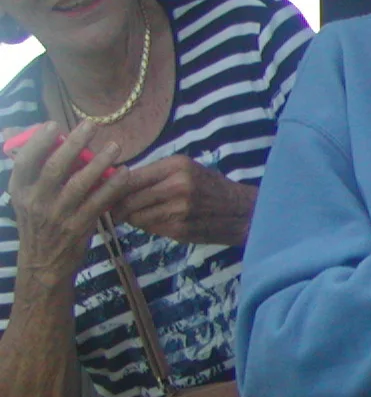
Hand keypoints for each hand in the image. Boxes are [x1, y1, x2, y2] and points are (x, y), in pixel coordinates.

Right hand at [5, 121, 127, 284]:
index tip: (53, 124)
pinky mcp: (78, 226)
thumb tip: (18, 132)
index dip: (38, 142)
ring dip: (99, 163)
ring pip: (80, 184)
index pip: (25, 161)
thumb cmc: (38, 222)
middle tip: (91, 125)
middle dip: (74, 144)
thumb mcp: (25, 196)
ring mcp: (58, 215)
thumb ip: (29, 167)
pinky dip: (112, 186)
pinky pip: (99, 202)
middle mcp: (36, 201)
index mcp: (20, 190)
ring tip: (115, 146)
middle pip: (55, 168)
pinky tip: (125, 172)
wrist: (43, 263)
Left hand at [111, 155, 256, 244]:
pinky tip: (158, 221)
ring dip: (132, 217)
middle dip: (116, 206)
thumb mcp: (187, 169)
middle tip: (112, 208)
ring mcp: (178, 210)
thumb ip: (155, 174)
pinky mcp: (179, 230)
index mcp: (176, 166)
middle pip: (128, 199)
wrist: (242, 212)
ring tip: (138, 214)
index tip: (103, 191)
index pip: (130, 177)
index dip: (112, 186)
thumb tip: (116, 180)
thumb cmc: (211, 187)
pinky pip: (150, 228)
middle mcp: (177, 186)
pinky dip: (148, 226)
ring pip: (136, 216)